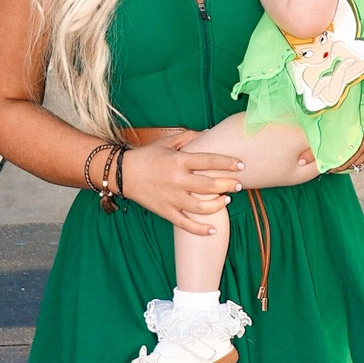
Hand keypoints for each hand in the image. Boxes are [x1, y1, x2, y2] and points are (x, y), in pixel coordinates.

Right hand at [119, 132, 244, 237]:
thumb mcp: (167, 142)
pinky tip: (213, 229)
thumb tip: (209, 133)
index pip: (209, 161)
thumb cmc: (147, 156)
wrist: (122, 173)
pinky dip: (200, 229)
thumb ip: (189, 137)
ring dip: (218, 205)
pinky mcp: (165, 211)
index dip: (228, 163)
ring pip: (201, 207)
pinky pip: (186, 224)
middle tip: (238, 185)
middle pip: (210, 186)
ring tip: (227, 200)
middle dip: (228, 185)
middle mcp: (177, 180)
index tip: (241, 166)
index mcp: (179, 161)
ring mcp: (171, 198)